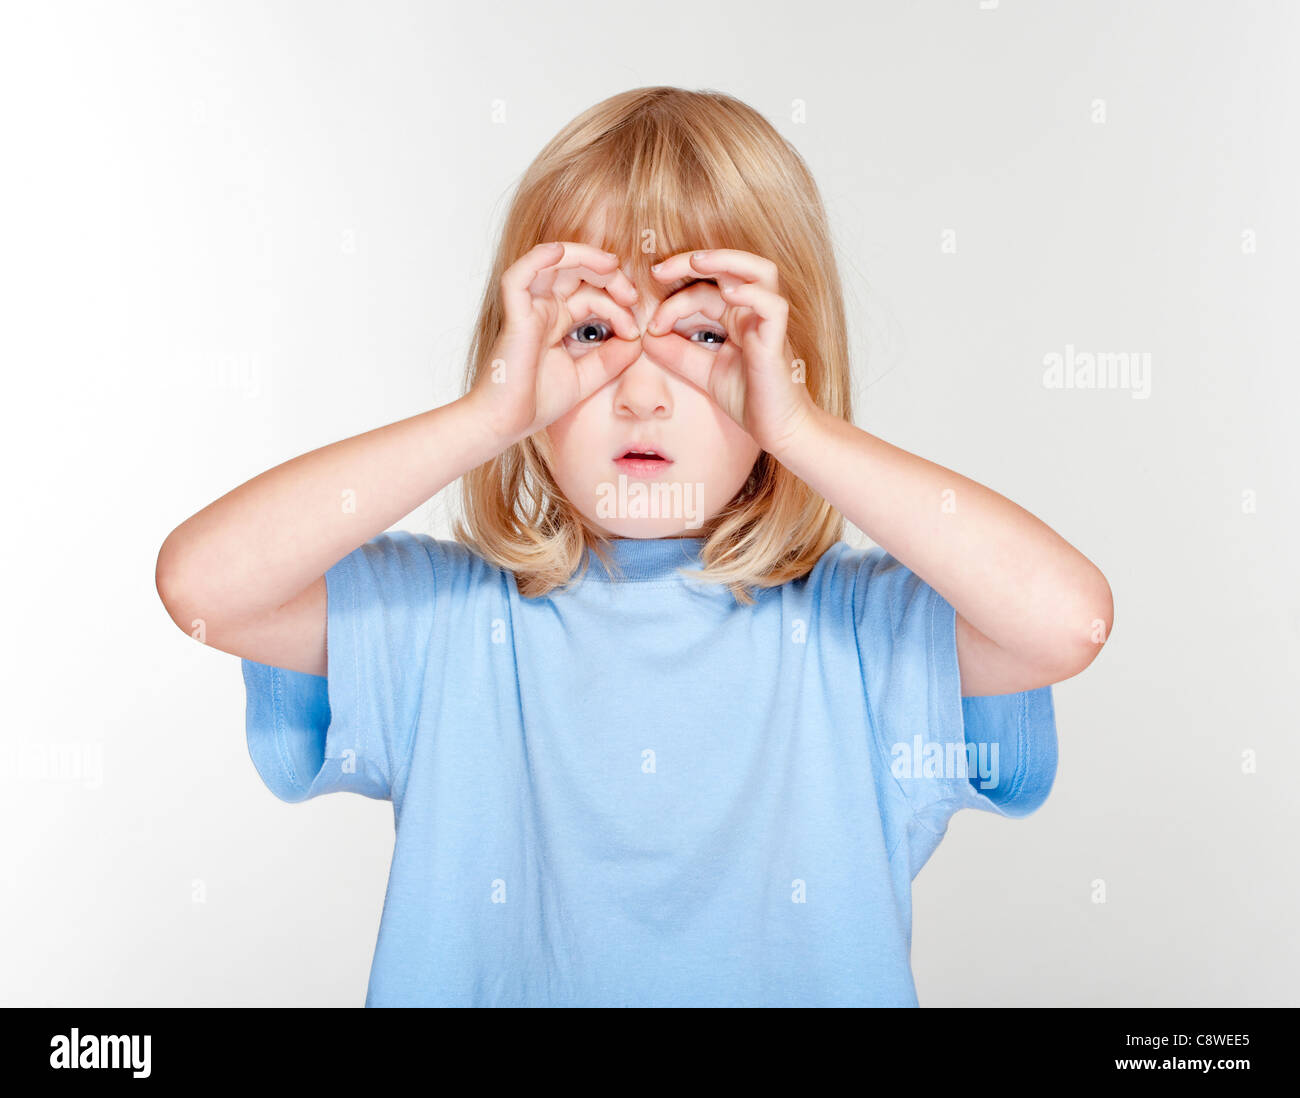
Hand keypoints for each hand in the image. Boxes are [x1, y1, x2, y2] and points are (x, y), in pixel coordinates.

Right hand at [469, 241, 642, 445]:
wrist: (504, 424)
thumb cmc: (536, 403)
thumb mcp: (587, 377)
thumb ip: (612, 358)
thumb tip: (637, 338)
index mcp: (556, 321)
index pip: (592, 296)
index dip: (618, 307)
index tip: (635, 331)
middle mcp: (542, 309)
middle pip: (576, 271)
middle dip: (608, 276)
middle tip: (631, 295)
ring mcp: (527, 308)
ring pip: (552, 262)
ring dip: (585, 257)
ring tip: (612, 267)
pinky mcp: (514, 314)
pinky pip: (520, 275)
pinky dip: (539, 258)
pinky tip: (560, 251)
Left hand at [642, 248, 817, 455]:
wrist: (779, 430)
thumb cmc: (751, 400)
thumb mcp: (704, 373)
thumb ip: (678, 354)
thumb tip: (646, 337)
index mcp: (737, 317)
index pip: (703, 292)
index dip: (672, 303)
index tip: (651, 326)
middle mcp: (754, 312)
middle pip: (730, 267)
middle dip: (692, 261)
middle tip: (658, 271)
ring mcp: (769, 323)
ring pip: (760, 272)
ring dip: (727, 260)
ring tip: (696, 262)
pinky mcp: (779, 340)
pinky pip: (773, 306)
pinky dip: (752, 294)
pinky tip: (728, 294)